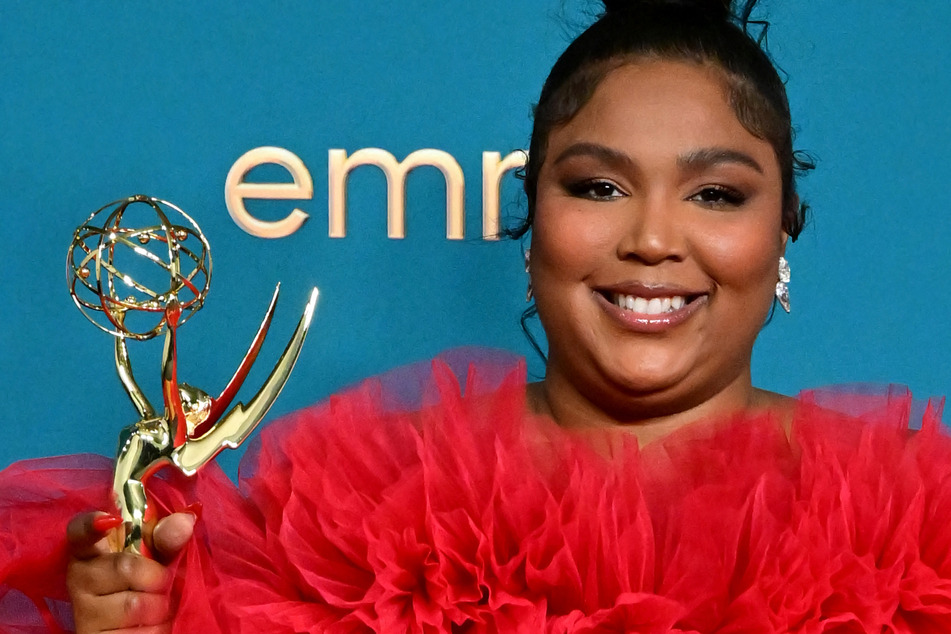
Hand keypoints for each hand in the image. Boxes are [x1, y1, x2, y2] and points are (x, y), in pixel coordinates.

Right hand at [66, 511, 195, 633]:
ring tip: (155, 607)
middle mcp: (80, 578)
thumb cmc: (148, 585)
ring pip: (135, 604)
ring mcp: (83, 613)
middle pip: (126, 567)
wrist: (139, 629)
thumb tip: (185, 520)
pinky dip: (157, 629)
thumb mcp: (159, 557)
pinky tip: (149, 627)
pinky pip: (141, 632)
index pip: (80, 531)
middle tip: (159, 583)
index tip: (110, 520)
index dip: (91, 524)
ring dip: (159, 606)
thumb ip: (168, 537)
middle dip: (157, 577)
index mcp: (91, 551)